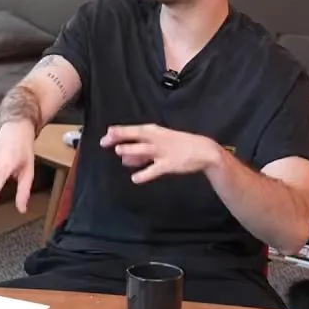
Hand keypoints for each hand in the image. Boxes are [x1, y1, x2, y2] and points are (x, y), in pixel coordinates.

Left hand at [100, 124, 222, 184]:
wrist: (204, 150)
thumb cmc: (179, 145)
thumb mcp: (159, 143)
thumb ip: (141, 152)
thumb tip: (123, 158)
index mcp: (155, 131)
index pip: (134, 130)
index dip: (119, 131)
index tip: (106, 134)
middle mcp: (157, 139)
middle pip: (136, 136)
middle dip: (119, 138)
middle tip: (105, 142)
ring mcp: (163, 152)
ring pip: (144, 150)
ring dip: (131, 151)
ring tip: (120, 153)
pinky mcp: (169, 164)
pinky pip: (154, 170)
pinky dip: (144, 174)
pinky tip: (135, 178)